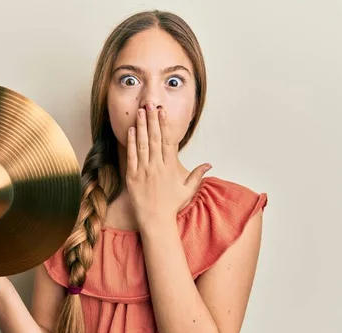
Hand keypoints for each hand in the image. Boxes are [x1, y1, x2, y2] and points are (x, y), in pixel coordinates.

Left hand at [126, 103, 211, 225]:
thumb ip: (197, 175)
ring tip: (140, 112)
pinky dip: (131, 142)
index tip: (163, 112)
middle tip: (150, 104)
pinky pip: (131, 156)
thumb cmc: (172, 205)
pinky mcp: (132, 176)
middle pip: (154, 138)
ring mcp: (144, 171)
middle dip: (152, 120)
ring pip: (142, 144)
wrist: (155, 220)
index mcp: (170, 167)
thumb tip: (209, 165)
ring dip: (141, 127)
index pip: (168, 141)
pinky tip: (131, 130)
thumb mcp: (187, 190)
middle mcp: (157, 166)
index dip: (165, 125)